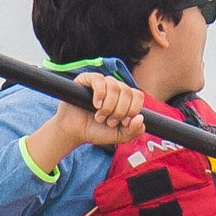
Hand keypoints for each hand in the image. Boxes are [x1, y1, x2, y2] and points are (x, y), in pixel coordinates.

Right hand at [24, 71, 151, 172]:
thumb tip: (140, 118)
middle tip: (109, 122)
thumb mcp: (118, 136)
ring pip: (114, 86)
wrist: (74, 132)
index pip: (137, 95)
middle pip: (127, 91)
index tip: (124, 122)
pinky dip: (100, 94)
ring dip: (108, 106)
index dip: (133, 109)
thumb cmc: (96, 131)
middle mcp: (115, 88)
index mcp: (124, 98)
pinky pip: (99, 80)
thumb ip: (133, 131)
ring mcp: (101, 82)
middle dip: (119, 111)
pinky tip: (95, 105)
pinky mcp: (87, 79)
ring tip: (99, 116)